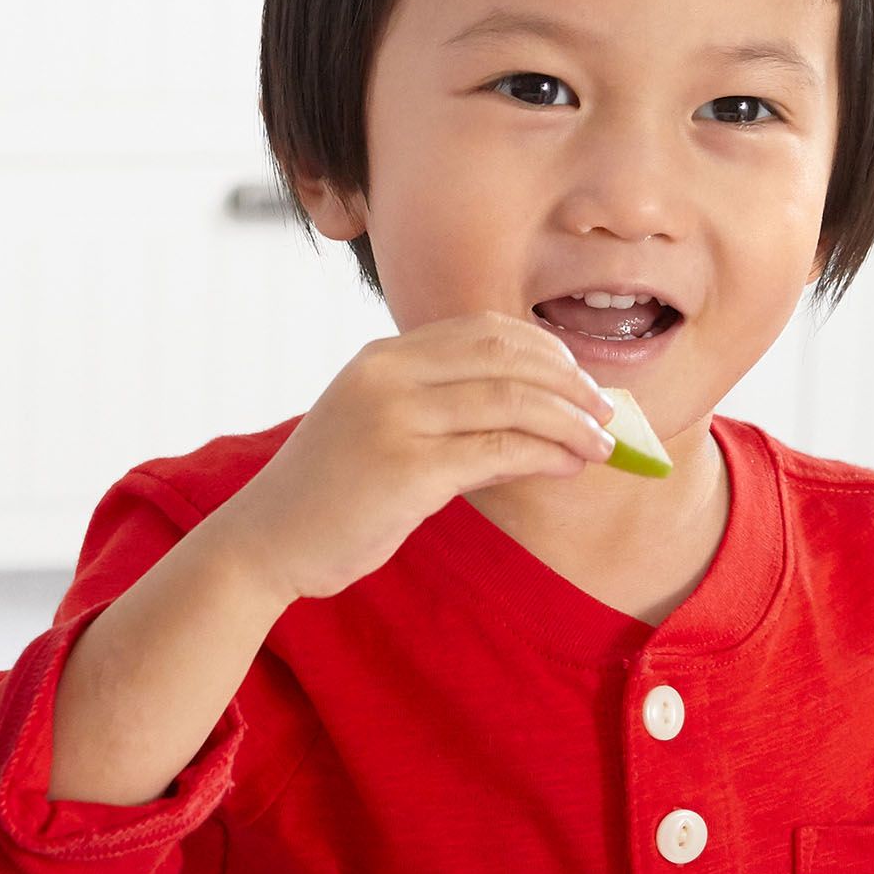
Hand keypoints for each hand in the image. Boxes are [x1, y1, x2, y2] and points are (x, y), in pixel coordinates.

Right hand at [206, 313, 618, 607]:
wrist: (265, 542)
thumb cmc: (328, 497)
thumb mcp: (382, 433)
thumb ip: (448, 418)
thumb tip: (540, 426)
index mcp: (381, 358)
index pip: (483, 331)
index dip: (545, 350)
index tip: (580, 379)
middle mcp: (387, 375)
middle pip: (506, 355)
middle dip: (569, 381)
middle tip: (608, 411)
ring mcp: (394, 417)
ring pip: (511, 400)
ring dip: (570, 421)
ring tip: (602, 444)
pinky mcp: (406, 468)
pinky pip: (499, 450)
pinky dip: (546, 454)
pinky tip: (568, 466)